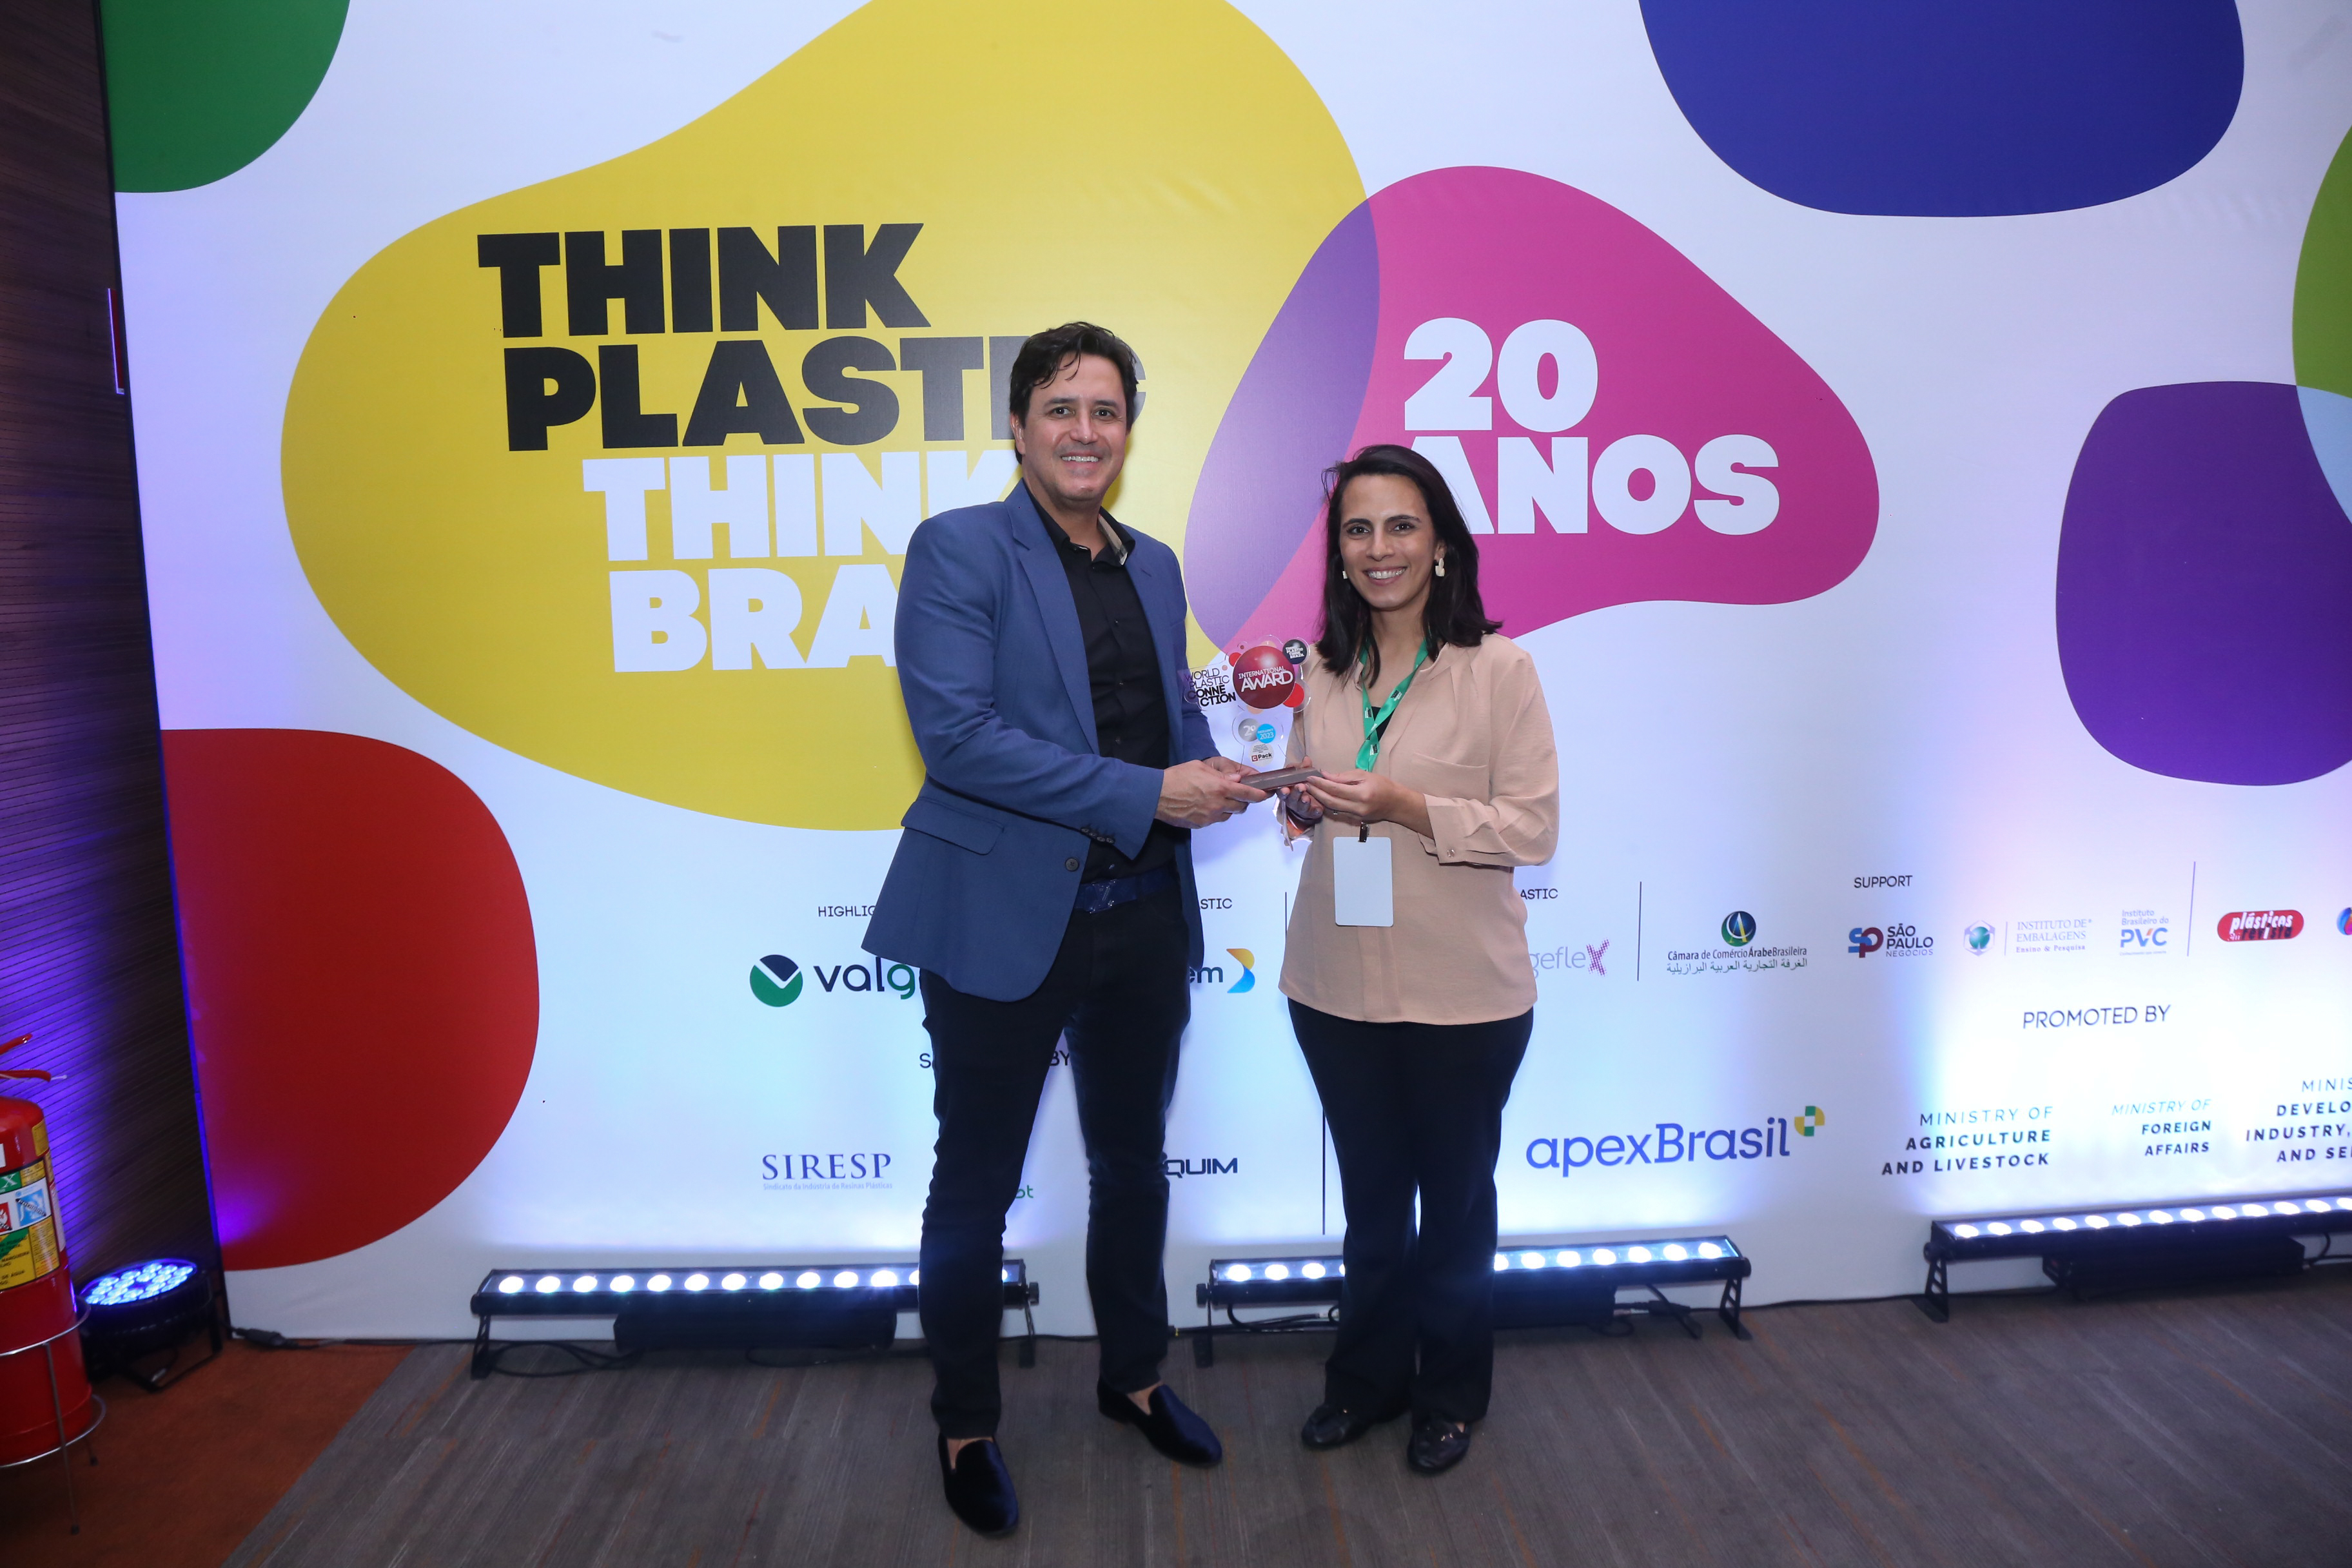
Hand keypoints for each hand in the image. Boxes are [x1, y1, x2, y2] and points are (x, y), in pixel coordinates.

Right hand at [1158, 759, 1265, 827]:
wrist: (1157, 795)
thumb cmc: (1177, 777)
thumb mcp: (1201, 767)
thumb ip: (1221, 774)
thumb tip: (1235, 780)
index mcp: (1221, 788)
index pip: (1248, 794)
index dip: (1260, 795)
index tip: (1265, 794)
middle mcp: (1218, 804)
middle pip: (1241, 806)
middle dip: (1243, 800)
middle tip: (1236, 793)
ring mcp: (1210, 817)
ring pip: (1228, 814)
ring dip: (1228, 807)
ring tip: (1216, 798)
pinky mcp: (1201, 824)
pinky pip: (1215, 820)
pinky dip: (1215, 813)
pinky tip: (1204, 805)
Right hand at [1274, 755, 1324, 829]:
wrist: (1308, 801)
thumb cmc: (1301, 785)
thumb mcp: (1300, 775)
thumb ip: (1302, 767)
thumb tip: (1306, 759)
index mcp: (1287, 790)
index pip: (1281, 791)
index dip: (1282, 790)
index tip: (1285, 788)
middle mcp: (1292, 800)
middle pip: (1291, 799)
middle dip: (1295, 793)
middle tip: (1300, 787)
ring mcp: (1301, 808)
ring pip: (1300, 806)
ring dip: (1303, 802)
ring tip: (1307, 797)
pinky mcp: (1311, 813)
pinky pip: (1312, 813)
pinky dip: (1314, 811)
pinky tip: (1318, 809)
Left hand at [1302, 769, 1431, 839]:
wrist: (1396, 804)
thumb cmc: (1382, 785)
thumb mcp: (1365, 775)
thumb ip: (1344, 777)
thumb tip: (1326, 775)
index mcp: (1361, 794)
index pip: (1335, 789)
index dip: (1321, 783)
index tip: (1310, 776)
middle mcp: (1357, 808)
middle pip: (1330, 801)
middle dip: (1315, 792)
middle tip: (1304, 784)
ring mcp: (1355, 816)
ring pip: (1331, 808)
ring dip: (1318, 799)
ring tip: (1309, 790)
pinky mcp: (1354, 820)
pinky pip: (1337, 811)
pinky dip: (1327, 804)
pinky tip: (1320, 797)